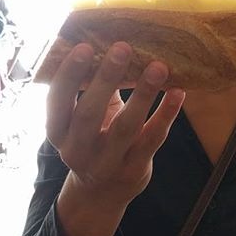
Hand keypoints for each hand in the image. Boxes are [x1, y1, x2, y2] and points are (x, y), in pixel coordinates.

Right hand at [47, 41, 184, 210]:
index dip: (69, 75)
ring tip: (158, 67)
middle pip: (89, 114)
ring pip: (126, 127)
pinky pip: (153, 139)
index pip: (57, 102)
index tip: (84, 46)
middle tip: (122, 48)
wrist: (100, 193)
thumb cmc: (92, 139)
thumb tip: (107, 42)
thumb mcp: (80, 119)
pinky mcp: (134, 169)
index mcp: (58, 131)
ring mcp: (107, 162)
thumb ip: (88, 90)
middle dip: (105, 79)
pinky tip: (178, 92)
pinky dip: (166, 114)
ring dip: (143, 94)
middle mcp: (77, 149)